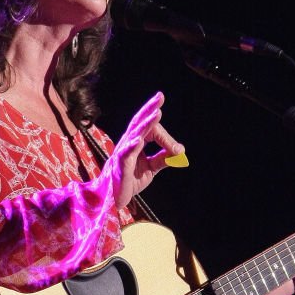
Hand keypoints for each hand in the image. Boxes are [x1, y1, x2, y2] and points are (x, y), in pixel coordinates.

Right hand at [103, 92, 184, 208]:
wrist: (114, 197)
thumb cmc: (130, 179)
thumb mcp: (151, 167)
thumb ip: (163, 158)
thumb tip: (179, 151)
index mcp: (136, 142)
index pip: (152, 130)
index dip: (166, 137)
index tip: (177, 149)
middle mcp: (129, 143)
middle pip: (139, 121)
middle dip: (150, 108)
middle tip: (160, 96)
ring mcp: (123, 152)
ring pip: (135, 134)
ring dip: (147, 124)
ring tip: (157, 114)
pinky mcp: (120, 165)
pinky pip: (126, 153)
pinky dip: (132, 146)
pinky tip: (139, 141)